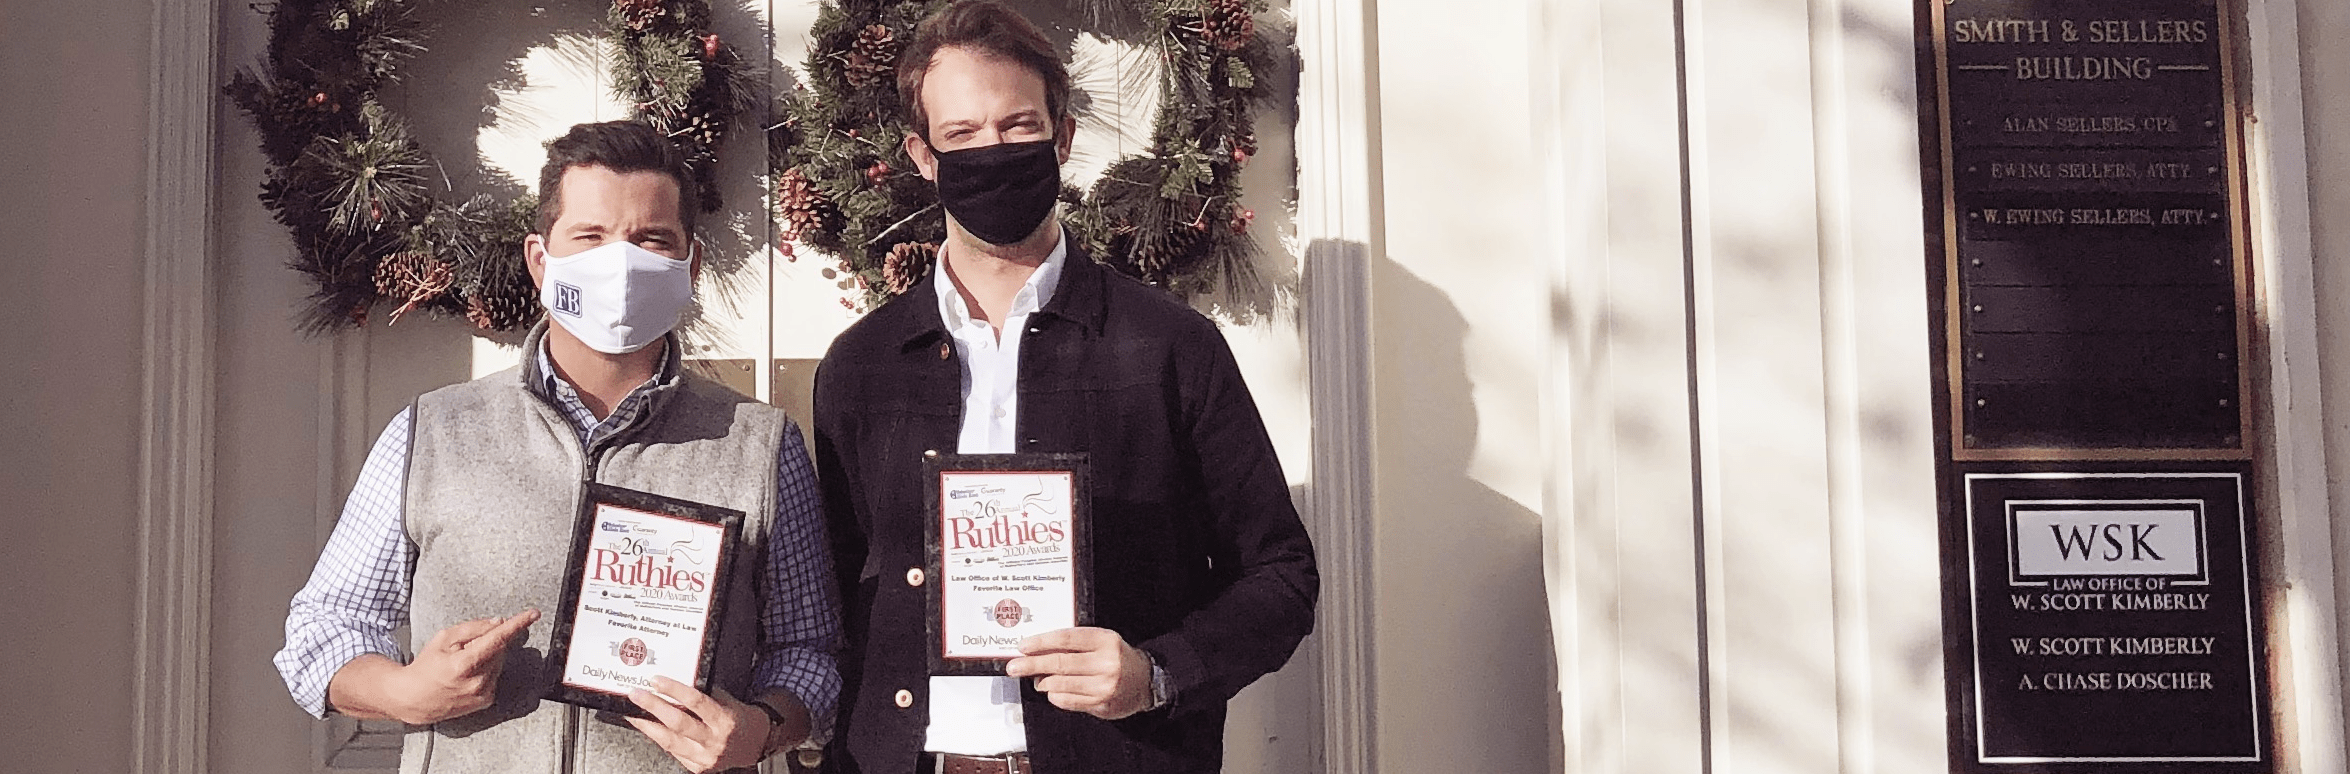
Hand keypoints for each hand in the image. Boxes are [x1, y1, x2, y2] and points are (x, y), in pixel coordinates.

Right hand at [393, 610, 537, 724]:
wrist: (413, 699)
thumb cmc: (426, 666)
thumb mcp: (443, 639)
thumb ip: (473, 628)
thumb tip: (499, 622)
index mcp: (464, 664)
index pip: (498, 639)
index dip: (517, 624)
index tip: (533, 614)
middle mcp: (477, 681)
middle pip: (500, 649)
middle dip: (490, 641)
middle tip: (466, 647)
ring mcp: (483, 693)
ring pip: (499, 662)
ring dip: (488, 657)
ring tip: (463, 664)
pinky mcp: (486, 700)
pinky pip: (495, 676)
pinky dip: (487, 670)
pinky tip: (468, 675)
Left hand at [624, 676, 770, 773]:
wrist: (754, 743)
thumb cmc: (738, 718)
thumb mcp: (726, 701)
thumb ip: (704, 693)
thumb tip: (675, 682)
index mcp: (724, 720)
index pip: (696, 702)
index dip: (674, 690)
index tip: (657, 680)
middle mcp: (714, 740)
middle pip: (678, 723)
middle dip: (653, 707)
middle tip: (636, 695)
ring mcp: (705, 757)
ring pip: (670, 742)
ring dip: (648, 726)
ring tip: (634, 713)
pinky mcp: (698, 768)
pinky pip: (673, 753)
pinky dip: (659, 739)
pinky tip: (649, 729)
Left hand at [1005, 627, 1153, 719]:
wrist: (1145, 681)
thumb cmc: (1117, 658)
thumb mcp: (1101, 641)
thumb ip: (1074, 643)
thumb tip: (1037, 649)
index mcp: (1105, 641)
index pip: (1066, 639)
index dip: (1041, 642)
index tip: (1023, 646)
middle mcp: (1106, 663)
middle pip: (1060, 663)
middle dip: (1032, 665)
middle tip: (1014, 666)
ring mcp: (1104, 686)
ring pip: (1060, 684)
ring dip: (1042, 682)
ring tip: (1036, 679)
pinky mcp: (1101, 705)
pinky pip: (1066, 701)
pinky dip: (1054, 695)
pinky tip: (1053, 690)